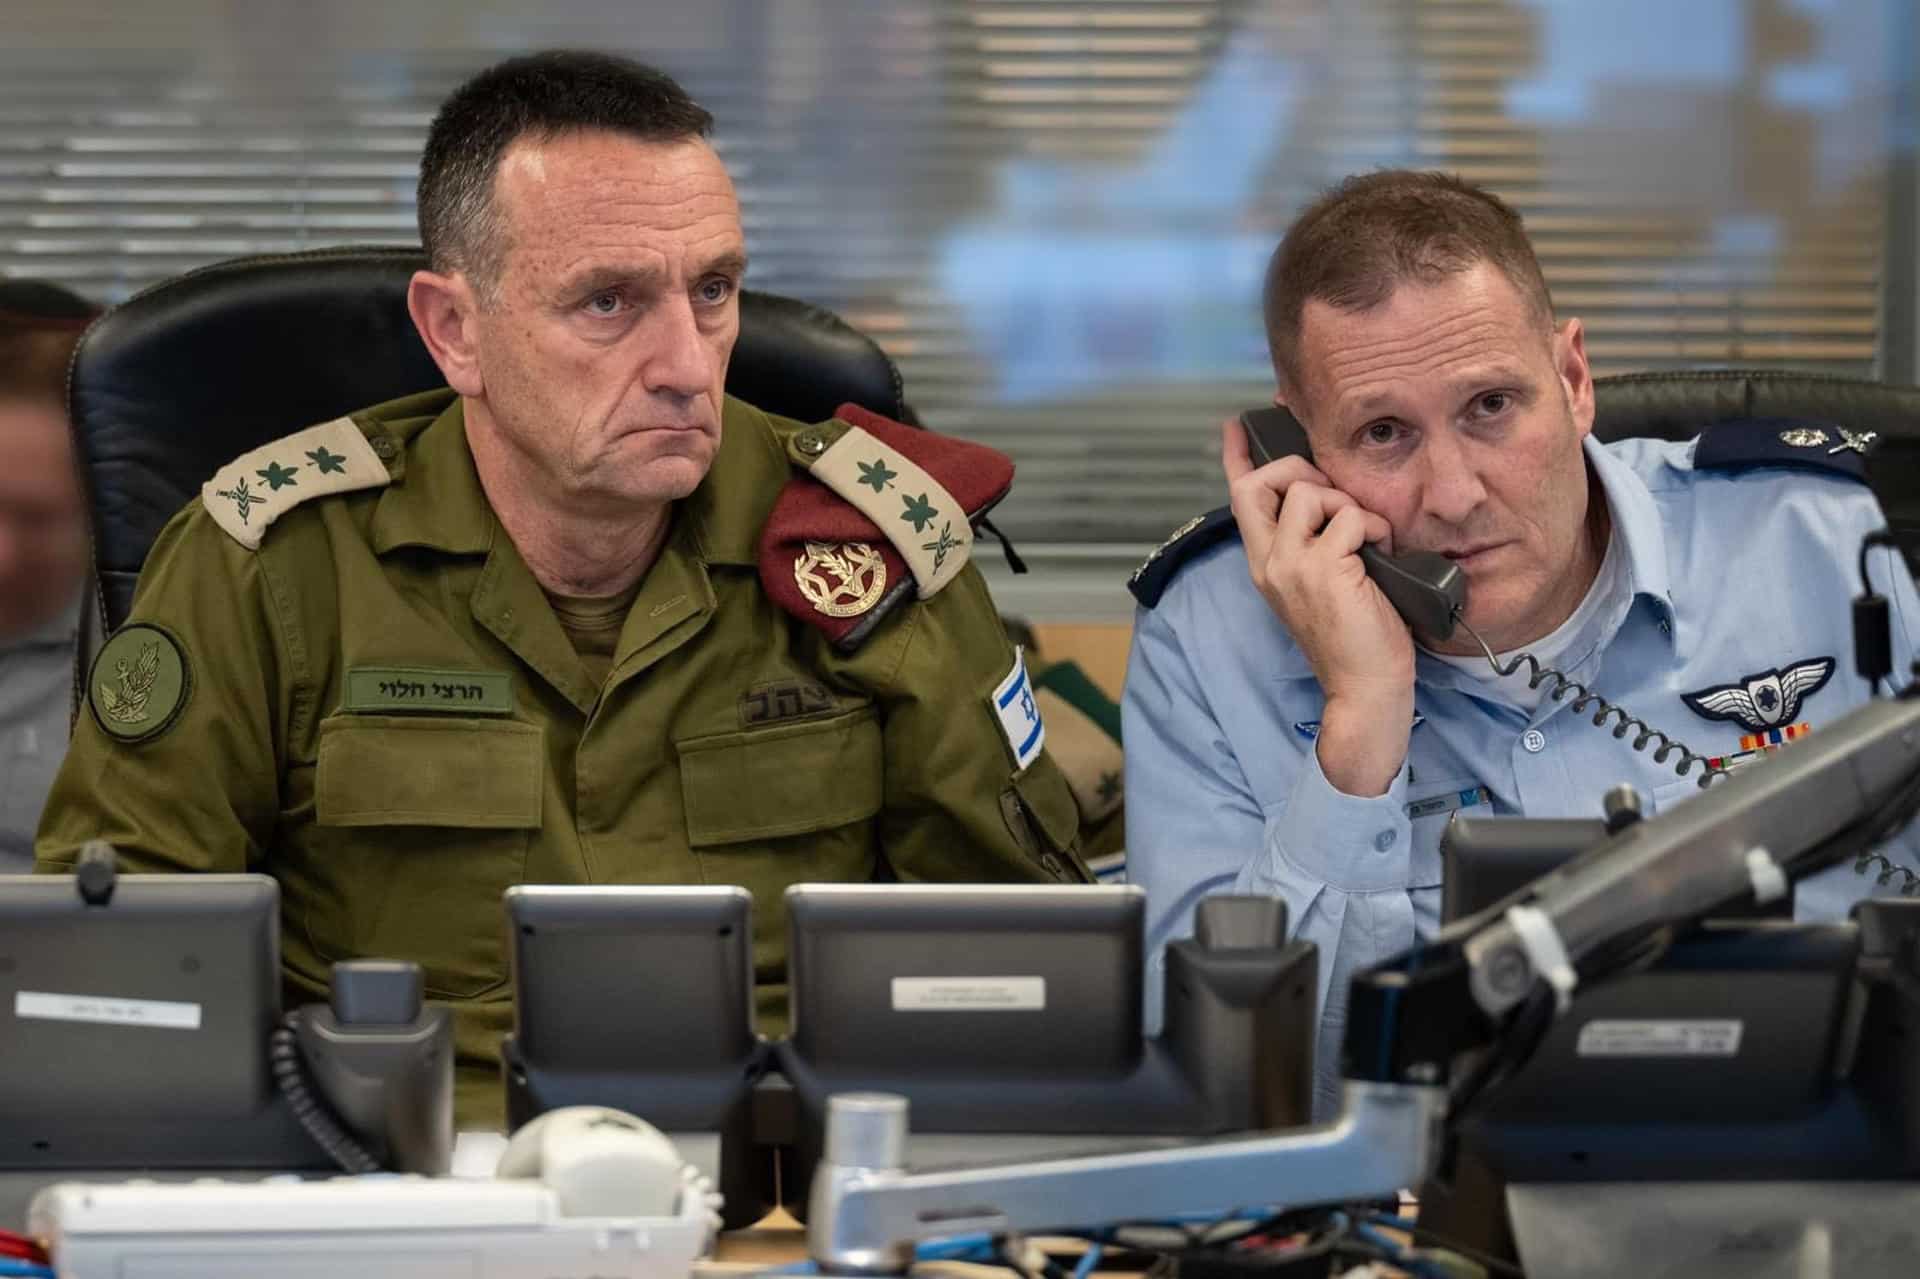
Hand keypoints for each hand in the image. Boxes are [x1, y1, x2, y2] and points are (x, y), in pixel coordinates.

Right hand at [1221, 417, 1414, 795]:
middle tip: (1336, 497)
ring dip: (1347, 505)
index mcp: (1265, 564)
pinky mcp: (1324, 569)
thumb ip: (1314, 544)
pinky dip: (1374, 528)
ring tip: (1366, 539)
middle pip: (1264, 482)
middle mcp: (1269, 562)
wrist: (1364, 687)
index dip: (1238, 457)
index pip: (1240, 498)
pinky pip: (1350, 517)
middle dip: (1303, 471)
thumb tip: (1329, 501)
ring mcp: (1292, 565)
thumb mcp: (1322, 584)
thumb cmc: (1354, 638)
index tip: (1236, 426)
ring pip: (1310, 492)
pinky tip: (1381, 555)